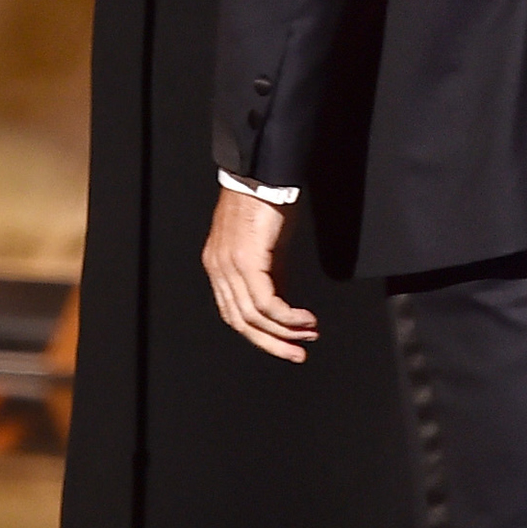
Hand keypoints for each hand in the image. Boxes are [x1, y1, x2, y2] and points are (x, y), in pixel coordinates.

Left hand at [203, 188, 316, 361]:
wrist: (261, 174)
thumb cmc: (263, 200)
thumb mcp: (267, 245)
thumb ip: (271, 274)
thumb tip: (283, 302)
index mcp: (218, 266)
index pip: (233, 313)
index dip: (259, 334)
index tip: (283, 344)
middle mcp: (218, 269)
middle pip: (241, 322)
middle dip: (272, 342)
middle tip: (296, 353)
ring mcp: (229, 266)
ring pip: (254, 316)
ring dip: (285, 331)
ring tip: (308, 335)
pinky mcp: (246, 261)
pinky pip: (265, 301)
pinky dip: (287, 316)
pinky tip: (304, 319)